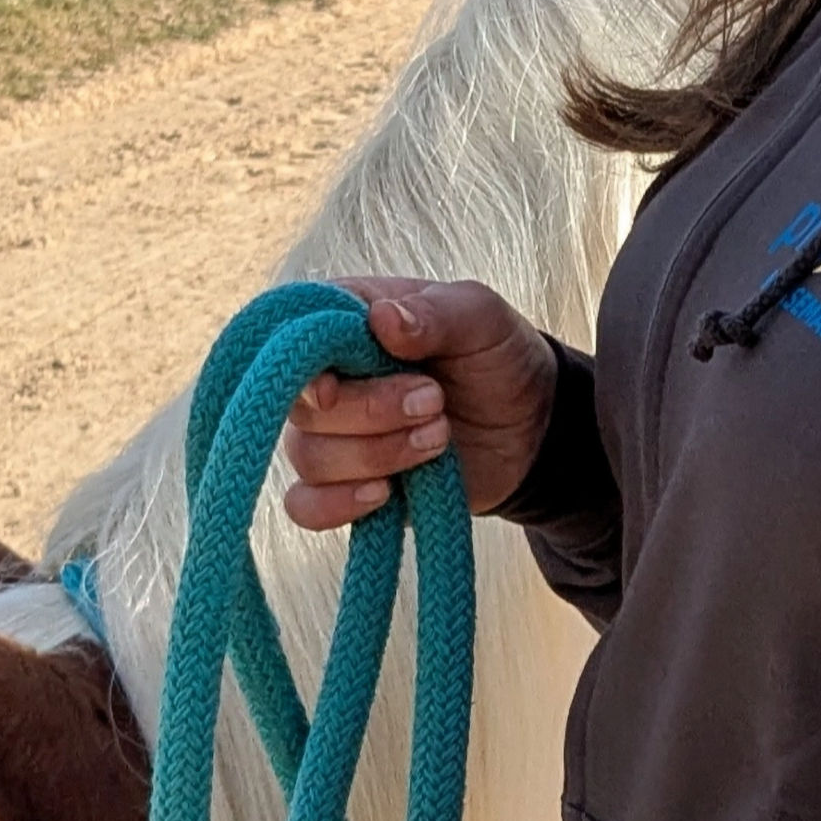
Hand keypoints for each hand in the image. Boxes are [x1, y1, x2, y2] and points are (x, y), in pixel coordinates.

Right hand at [281, 276, 556, 526]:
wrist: (531, 428)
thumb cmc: (496, 358)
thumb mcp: (480, 318)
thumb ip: (434, 313)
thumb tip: (381, 318)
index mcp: (343, 320)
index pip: (290, 338)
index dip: (305, 368)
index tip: (338, 387)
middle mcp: (326, 377)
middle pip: (303, 406)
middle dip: (371, 413)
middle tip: (436, 403)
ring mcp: (332, 435)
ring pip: (309, 457)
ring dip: (376, 455)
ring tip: (438, 439)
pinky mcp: (346, 486)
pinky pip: (305, 507)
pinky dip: (337, 506)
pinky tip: (385, 495)